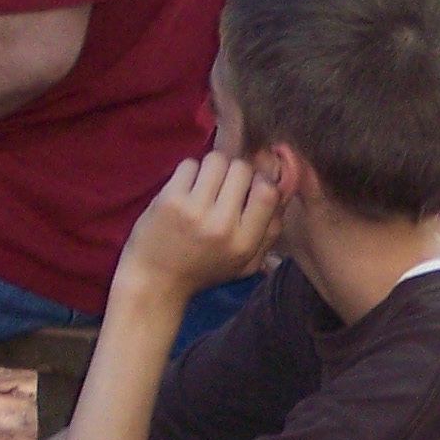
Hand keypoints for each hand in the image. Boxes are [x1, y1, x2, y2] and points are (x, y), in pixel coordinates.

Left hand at [114, 154, 282, 307]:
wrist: (155, 279)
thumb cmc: (204, 270)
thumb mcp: (246, 264)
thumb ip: (270, 233)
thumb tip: (283, 192)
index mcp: (244, 242)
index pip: (268, 192)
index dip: (262, 180)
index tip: (251, 186)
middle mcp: (222, 225)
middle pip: (242, 169)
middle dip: (236, 171)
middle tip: (225, 184)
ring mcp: (194, 210)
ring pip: (217, 160)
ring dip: (213, 167)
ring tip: (206, 182)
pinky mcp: (169, 199)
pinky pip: (190, 165)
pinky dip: (190, 171)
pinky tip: (187, 187)